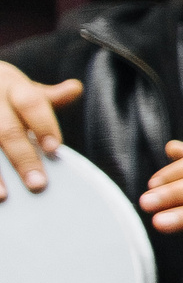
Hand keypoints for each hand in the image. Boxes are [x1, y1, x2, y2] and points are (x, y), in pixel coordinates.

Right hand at [0, 63, 83, 199]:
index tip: (54, 149)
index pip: (30, 103)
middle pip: (7, 130)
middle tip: (38, 184)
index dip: (43, 125)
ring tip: (5, 196)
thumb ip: (48, 96)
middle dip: (22, 158)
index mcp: (12, 87)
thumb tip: (76, 89)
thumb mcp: (21, 88)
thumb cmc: (2, 92)